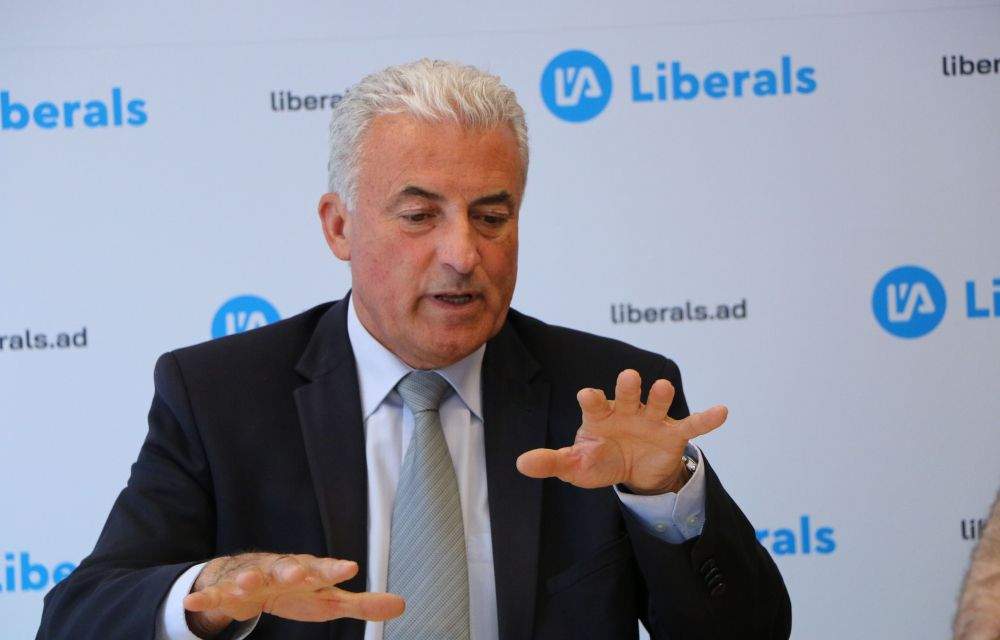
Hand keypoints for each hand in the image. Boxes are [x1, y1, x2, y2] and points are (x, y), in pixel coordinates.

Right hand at [183, 552, 404, 637]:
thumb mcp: (328, 600)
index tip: (349, 569)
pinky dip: (205, 596)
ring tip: (247, 583)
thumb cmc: (297, 590)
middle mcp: (280, 569)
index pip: (324, 570)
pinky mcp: (224, 589)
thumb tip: (402, 604)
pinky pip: (214, 593)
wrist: (249, 580)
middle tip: (300, 573)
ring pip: (250, 575)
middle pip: (287, 567)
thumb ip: (361, 604)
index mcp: (307, 571)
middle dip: (293, 569)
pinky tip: (194, 599)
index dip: (334, 570)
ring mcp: (251, 576)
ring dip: (248, 578)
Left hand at [516, 369, 727, 493]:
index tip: (588, 395)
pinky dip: (706, 418)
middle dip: (628, 387)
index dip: (592, 399)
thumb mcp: (576, 465)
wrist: (633, 472)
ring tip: (663, 387)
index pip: (594, 404)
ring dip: (660, 395)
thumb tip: (520, 464)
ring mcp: (651, 420)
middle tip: (629, 378)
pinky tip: (722, 411)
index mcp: (600, 415)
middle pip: (627, 395)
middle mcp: (626, 411)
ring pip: (656, 402)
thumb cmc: (600, 460)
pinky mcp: (673, 435)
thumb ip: (552, 462)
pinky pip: (691, 426)